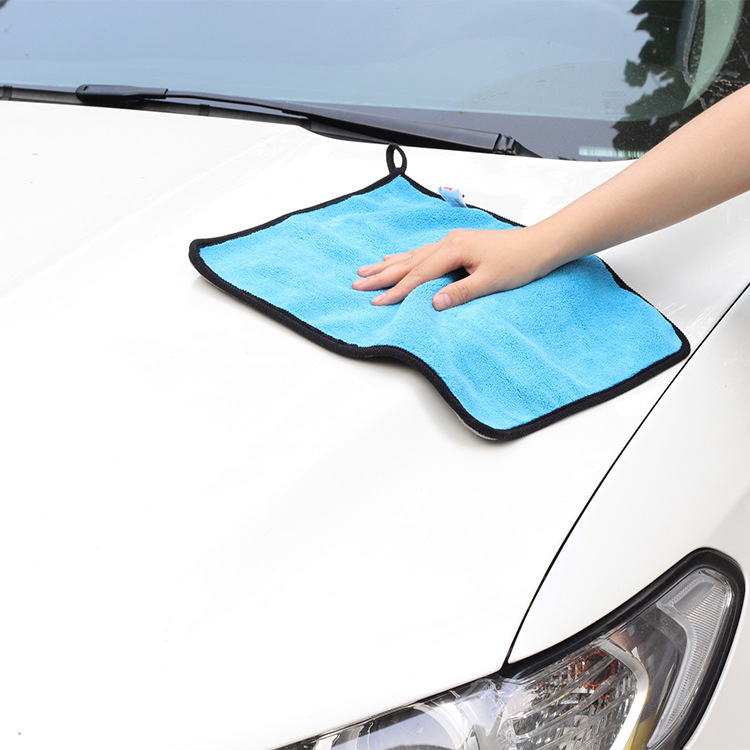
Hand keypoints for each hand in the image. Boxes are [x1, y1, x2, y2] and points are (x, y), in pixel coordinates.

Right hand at [352, 226, 556, 309]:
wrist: (539, 245)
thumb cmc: (519, 262)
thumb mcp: (491, 282)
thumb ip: (461, 293)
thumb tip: (434, 303)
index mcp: (454, 249)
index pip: (419, 274)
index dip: (398, 290)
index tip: (378, 301)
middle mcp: (448, 242)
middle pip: (408, 262)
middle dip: (382, 275)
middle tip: (356, 283)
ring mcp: (450, 242)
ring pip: (411, 255)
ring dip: (387, 265)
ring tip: (365, 270)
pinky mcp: (456, 245)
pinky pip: (422, 252)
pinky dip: (404, 257)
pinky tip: (394, 258)